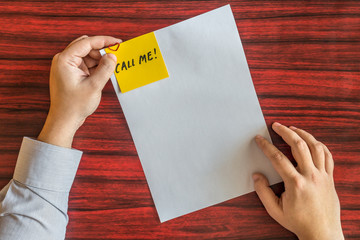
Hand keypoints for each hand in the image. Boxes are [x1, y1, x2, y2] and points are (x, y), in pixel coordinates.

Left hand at [38, 35, 120, 147]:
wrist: (64, 120)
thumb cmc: (74, 105)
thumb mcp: (94, 86)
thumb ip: (105, 69)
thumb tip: (113, 56)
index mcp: (65, 60)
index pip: (86, 42)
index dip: (104, 41)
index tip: (118, 42)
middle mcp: (63, 60)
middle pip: (86, 46)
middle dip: (101, 50)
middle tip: (116, 55)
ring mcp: (66, 66)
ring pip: (87, 54)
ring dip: (99, 59)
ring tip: (109, 69)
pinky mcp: (70, 72)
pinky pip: (85, 63)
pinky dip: (95, 66)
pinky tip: (103, 73)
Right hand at [253, 122, 343, 239]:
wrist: (322, 233)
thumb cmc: (299, 222)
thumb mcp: (275, 210)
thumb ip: (263, 192)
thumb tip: (256, 176)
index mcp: (295, 184)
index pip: (277, 158)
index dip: (266, 146)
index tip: (259, 139)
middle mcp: (311, 176)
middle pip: (298, 145)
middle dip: (285, 132)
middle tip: (276, 125)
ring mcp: (323, 176)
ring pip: (315, 147)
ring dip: (303, 134)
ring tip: (293, 128)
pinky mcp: (330, 178)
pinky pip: (327, 156)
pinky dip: (319, 145)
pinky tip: (312, 141)